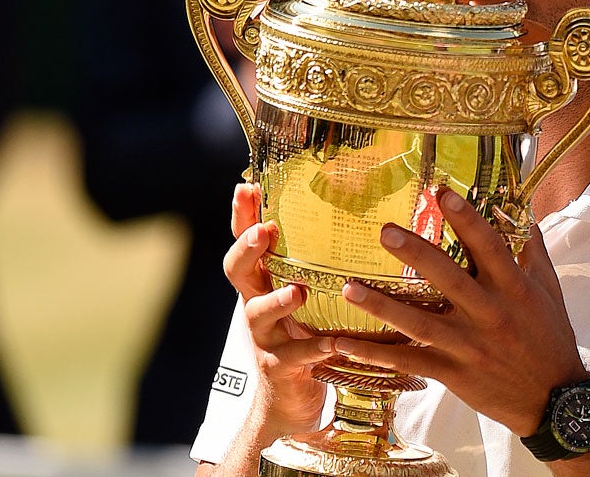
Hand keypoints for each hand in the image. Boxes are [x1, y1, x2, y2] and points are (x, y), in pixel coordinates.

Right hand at [222, 183, 332, 428]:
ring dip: (278, 300)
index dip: (242, 216)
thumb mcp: (307, 298)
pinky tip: (333, 343)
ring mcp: (264, 337)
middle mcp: (256, 304)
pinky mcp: (280, 367)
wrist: (290, 402)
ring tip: (298, 292)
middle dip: (246, 249)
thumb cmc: (304, 338)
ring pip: (258, 313)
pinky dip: (314, 349)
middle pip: (237, 270)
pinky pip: (295, 356)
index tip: (246, 186)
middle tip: (263, 232)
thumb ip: (316, 266)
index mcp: (264, 282)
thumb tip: (352, 219)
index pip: (245, 242)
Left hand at [331, 188, 588, 436]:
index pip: (489, 247)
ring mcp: (469, 346)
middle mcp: (490, 314)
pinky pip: (410, 362)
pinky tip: (344, 345)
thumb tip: (521, 210)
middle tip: (385, 232)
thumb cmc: (550, 339)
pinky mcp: (454, 374)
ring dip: (382, 306)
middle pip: (449, 280)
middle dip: (417, 254)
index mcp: (514, 289)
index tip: (441, 194)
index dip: (466, 218)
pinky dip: (376, 354)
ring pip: (420, 323)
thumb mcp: (549, 291)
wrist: (556, 401)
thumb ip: (532, 250)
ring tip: (348, 288)